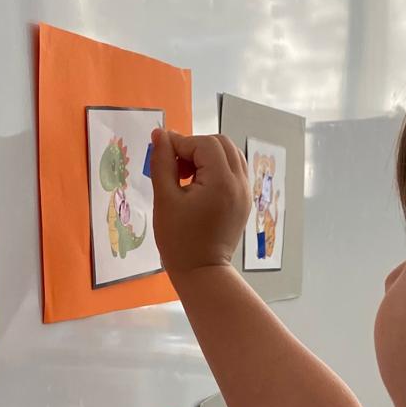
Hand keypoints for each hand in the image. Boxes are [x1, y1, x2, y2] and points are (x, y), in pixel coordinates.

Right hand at [150, 129, 251, 275]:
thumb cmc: (178, 240)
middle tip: (175, 167)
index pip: (204, 143)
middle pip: (220, 143)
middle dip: (195, 147)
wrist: (201, 272)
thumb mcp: (165, 199)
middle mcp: (240, 182)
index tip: (163, 157)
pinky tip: (199, 185)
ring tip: (186, 176)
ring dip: (207, 156)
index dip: (181, 144)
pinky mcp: (244, 200)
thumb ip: (162, 162)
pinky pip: (234, 170)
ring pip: (229, 154)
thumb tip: (160, 134)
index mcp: (221, 182)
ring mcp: (245, 191)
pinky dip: (216, 168)